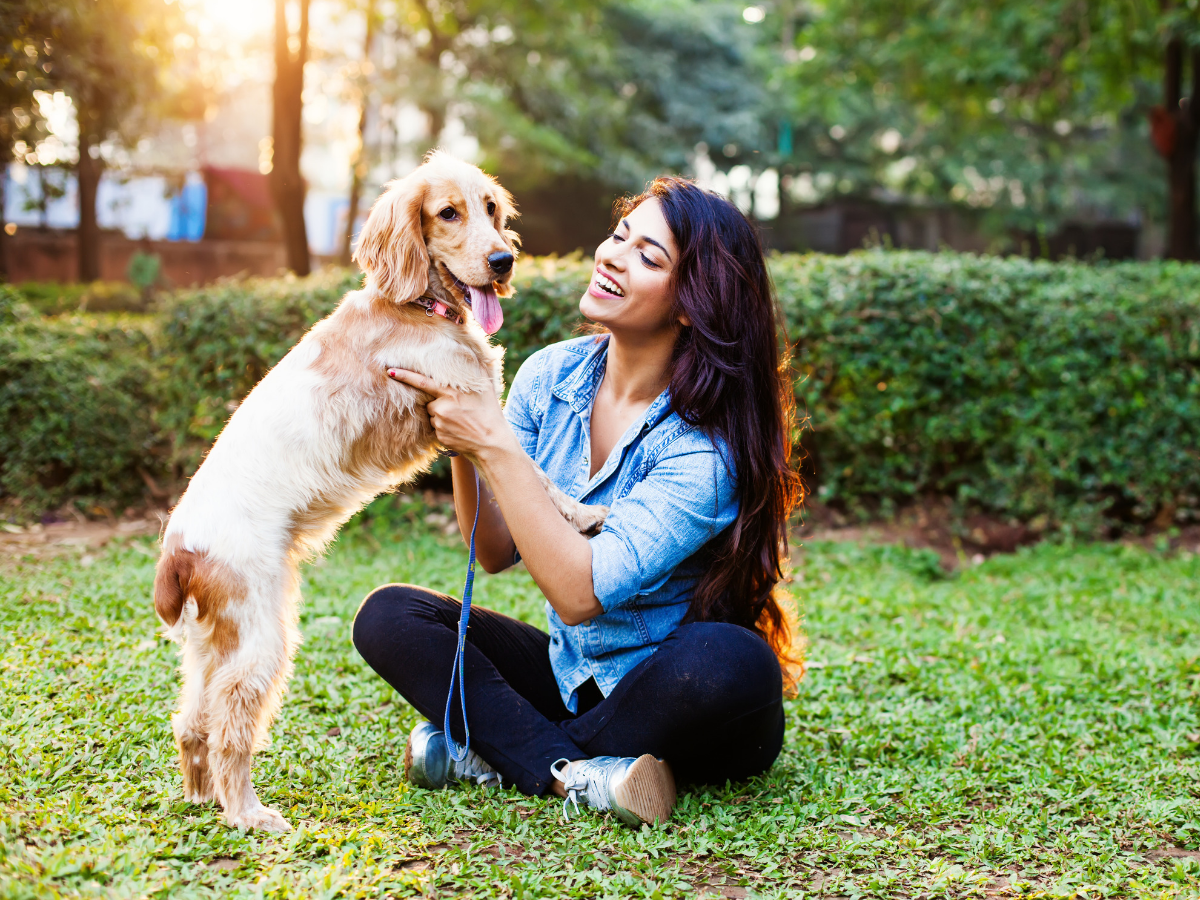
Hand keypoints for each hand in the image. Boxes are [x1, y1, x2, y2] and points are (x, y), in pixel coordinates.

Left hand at [386, 368, 511, 459]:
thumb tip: (469, 350)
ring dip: (442, 415)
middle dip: (439, 402)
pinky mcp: (439, 435)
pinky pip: (436, 428)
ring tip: (461, 420)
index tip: (389, 371)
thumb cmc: (490, 412)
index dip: (405, 376)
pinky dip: (444, 427)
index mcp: (452, 392)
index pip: (423, 382)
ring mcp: (440, 422)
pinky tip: (458, 429)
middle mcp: (443, 406)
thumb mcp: (486, 387)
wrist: (493, 443)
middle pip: (429, 401)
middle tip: (459, 409)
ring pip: (432, 414)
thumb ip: (476, 369)